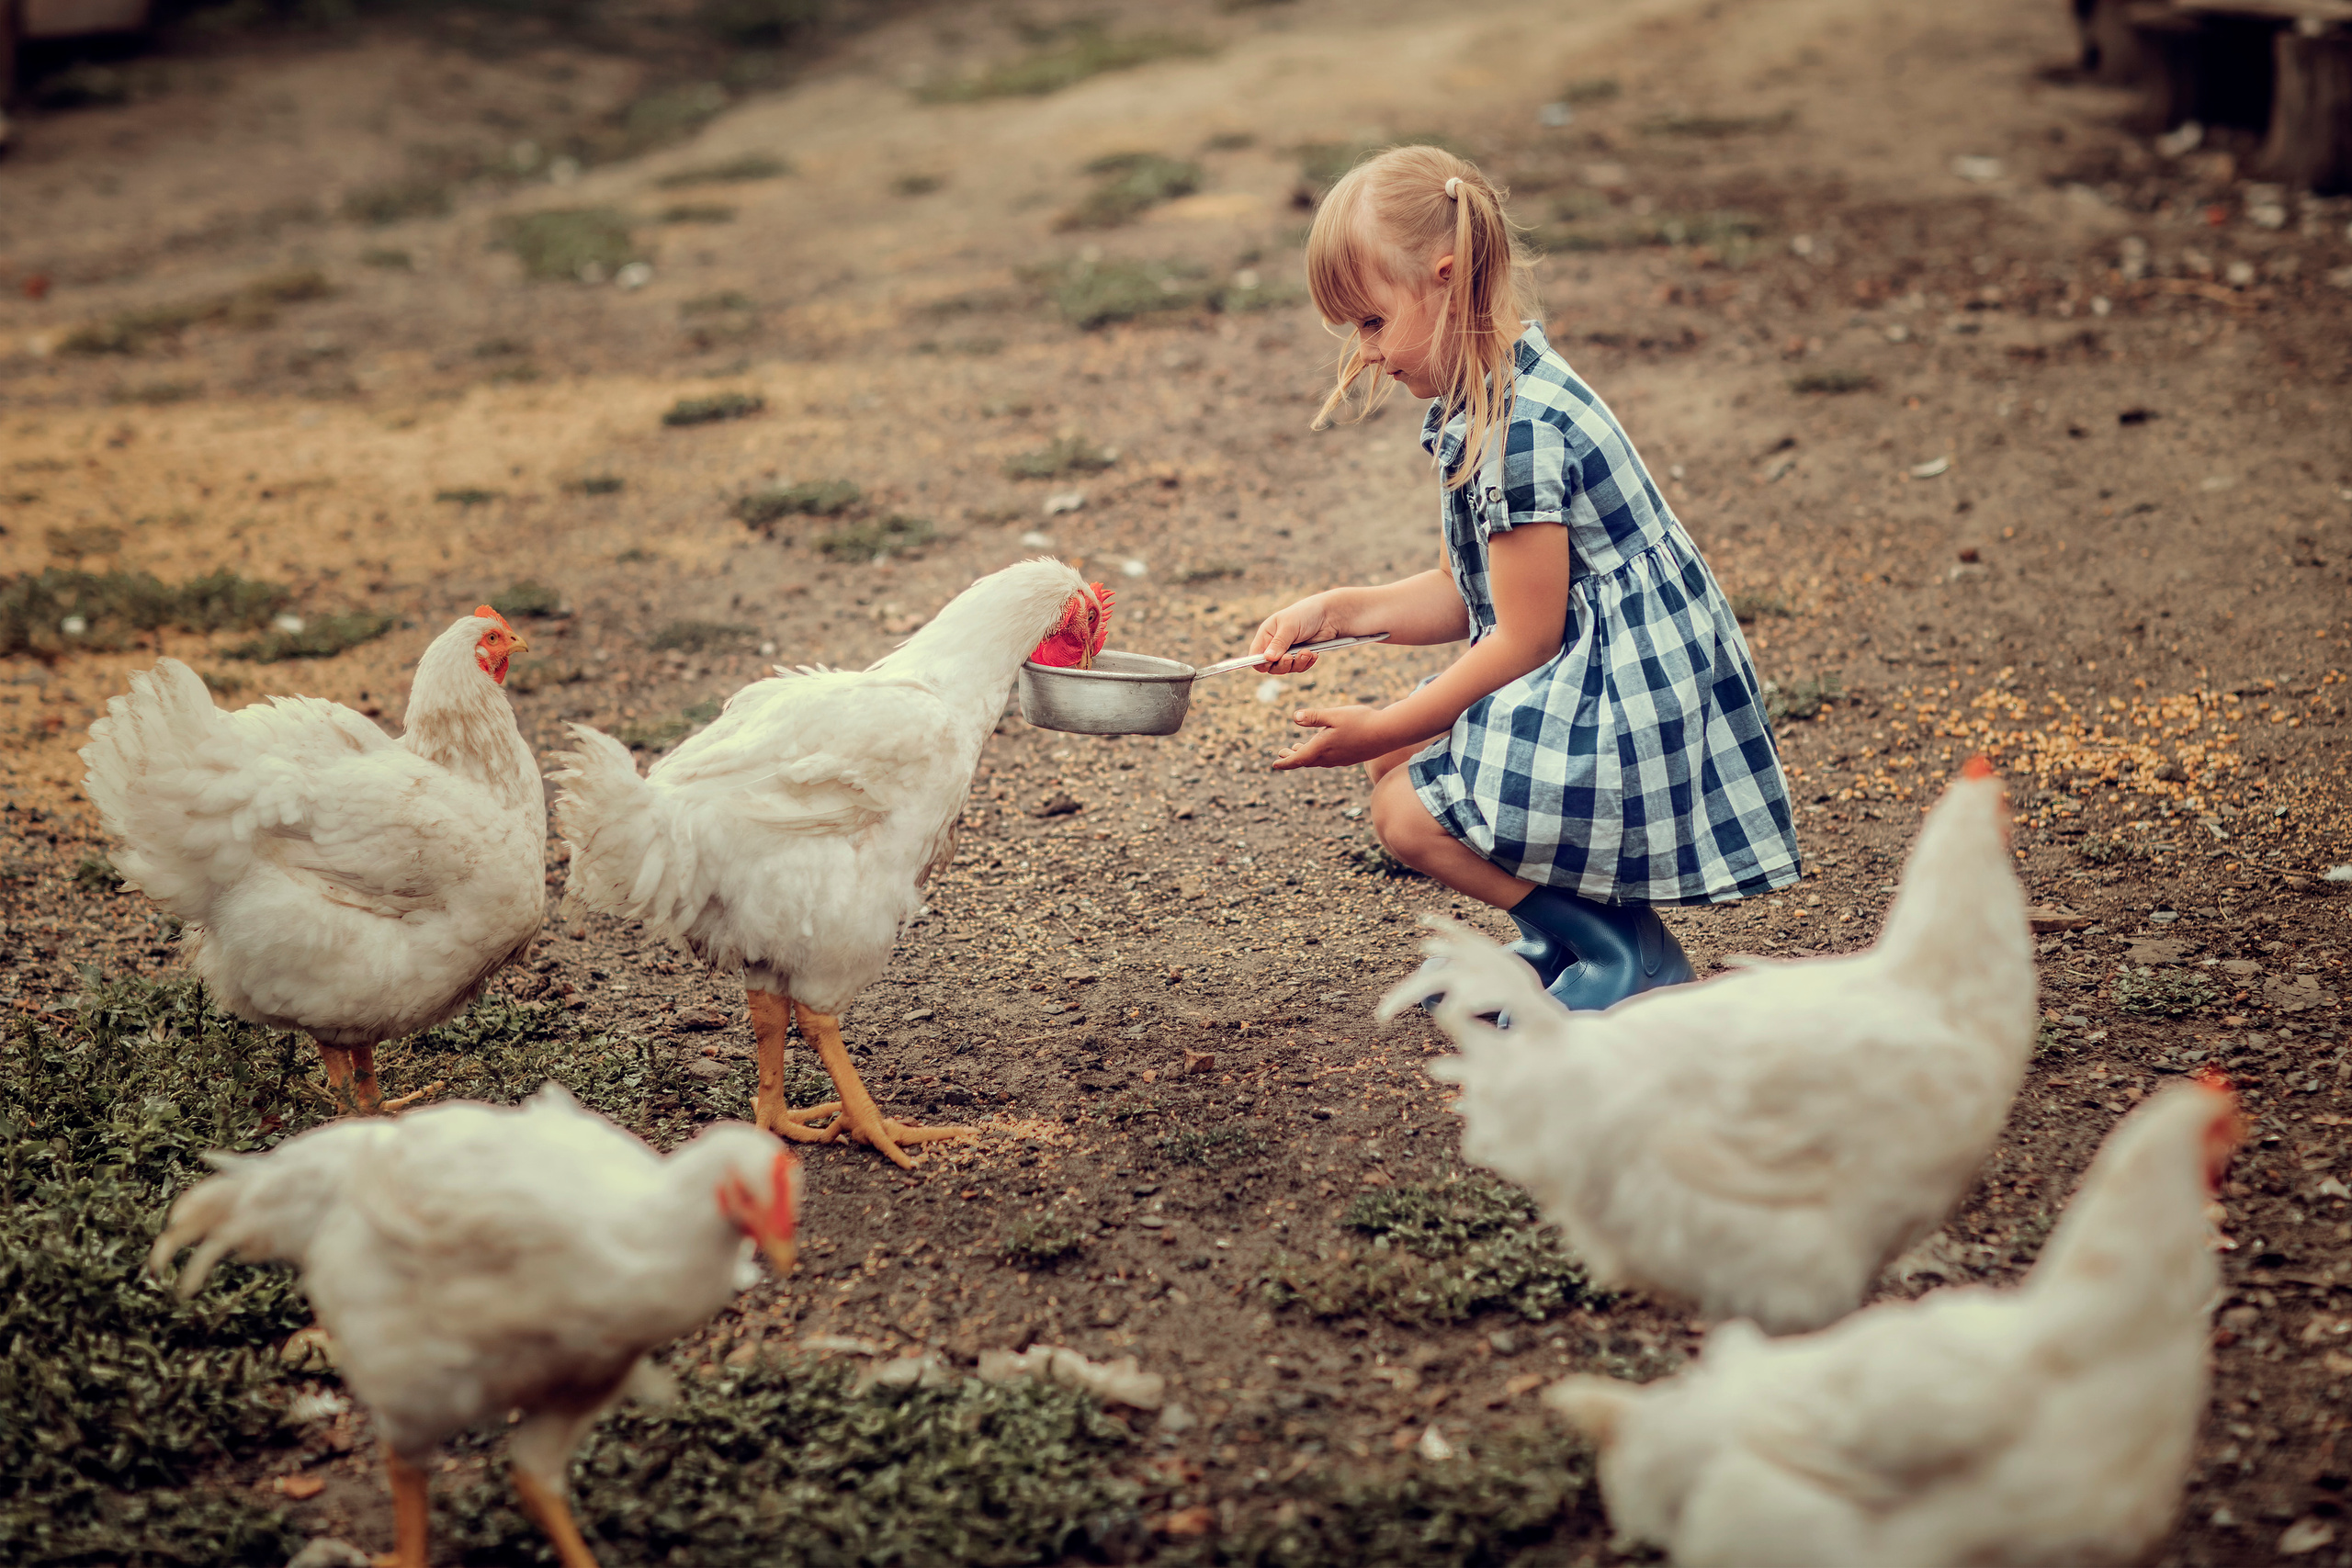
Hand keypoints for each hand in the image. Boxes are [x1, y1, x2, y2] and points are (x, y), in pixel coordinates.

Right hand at [1250, 593, 1345, 674]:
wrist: (1329, 615)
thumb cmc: (1305, 614)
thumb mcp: (1290, 626)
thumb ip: (1279, 643)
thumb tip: (1267, 658)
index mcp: (1266, 635)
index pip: (1255, 655)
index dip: (1260, 662)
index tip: (1271, 661)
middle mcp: (1274, 645)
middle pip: (1270, 667)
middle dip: (1282, 664)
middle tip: (1291, 657)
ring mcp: (1287, 652)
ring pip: (1286, 669)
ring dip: (1297, 663)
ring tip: (1307, 652)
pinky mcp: (1300, 657)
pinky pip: (1299, 668)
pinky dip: (1306, 663)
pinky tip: (1313, 654)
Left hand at [1272, 705, 1395, 770]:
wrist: (1389, 733)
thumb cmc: (1362, 721)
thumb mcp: (1334, 714)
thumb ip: (1314, 716)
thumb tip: (1294, 717)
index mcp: (1322, 747)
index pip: (1298, 759)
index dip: (1285, 762)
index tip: (1274, 764)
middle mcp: (1330, 757)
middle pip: (1306, 760)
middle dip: (1292, 757)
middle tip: (1281, 754)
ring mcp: (1342, 759)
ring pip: (1318, 760)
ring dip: (1305, 755)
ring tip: (1296, 748)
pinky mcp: (1351, 757)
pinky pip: (1329, 759)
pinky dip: (1319, 755)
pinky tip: (1322, 747)